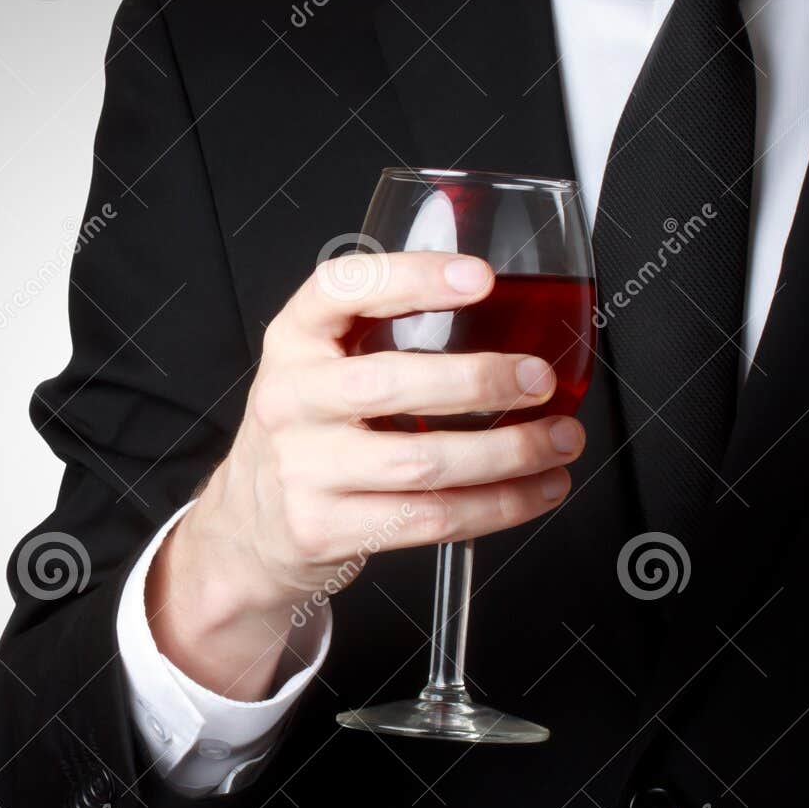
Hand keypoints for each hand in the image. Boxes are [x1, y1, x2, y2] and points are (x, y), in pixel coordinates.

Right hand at [146, 251, 585, 699]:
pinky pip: (428, 519)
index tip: (481, 279)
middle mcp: (289, 399)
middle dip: (480, 381)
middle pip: (389, 384)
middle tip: (540, 379)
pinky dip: (497, 507)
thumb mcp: (321, 367)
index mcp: (293, 340)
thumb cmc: (310, 433)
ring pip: (421, 463)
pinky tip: (535, 491)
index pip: (343, 289)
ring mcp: (302, 469)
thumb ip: (384, 333)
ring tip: (559, 441)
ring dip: (508, 454)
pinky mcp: (323, 529)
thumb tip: (510, 314)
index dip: (413, 277)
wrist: (249, 526)